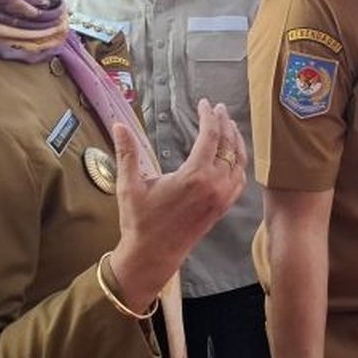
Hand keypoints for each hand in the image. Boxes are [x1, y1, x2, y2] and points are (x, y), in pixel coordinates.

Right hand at [109, 99, 246, 310]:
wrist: (153, 255)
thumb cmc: (139, 220)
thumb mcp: (130, 185)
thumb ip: (127, 152)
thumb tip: (118, 125)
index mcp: (195, 176)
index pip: (210, 136)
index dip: (208, 116)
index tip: (203, 103)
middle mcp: (214, 185)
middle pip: (228, 145)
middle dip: (224, 123)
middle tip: (218, 109)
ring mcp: (222, 197)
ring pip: (239, 162)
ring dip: (235, 141)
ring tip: (228, 126)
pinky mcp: (223, 207)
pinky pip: (239, 179)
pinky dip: (239, 163)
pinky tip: (232, 156)